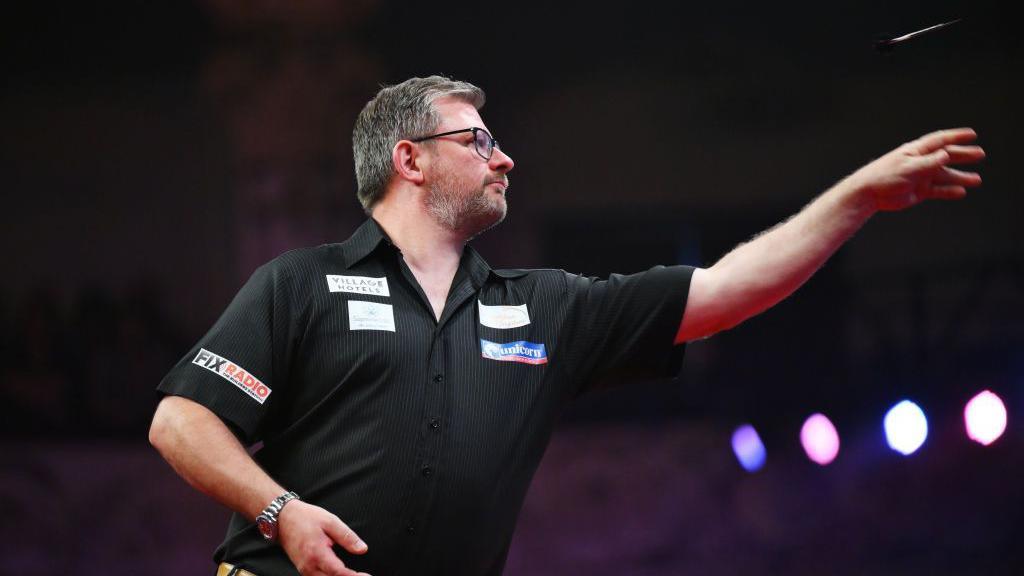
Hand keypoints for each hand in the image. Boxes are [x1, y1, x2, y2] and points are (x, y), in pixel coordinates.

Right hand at [277, 500, 370, 575]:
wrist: (282, 518)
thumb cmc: (306, 517)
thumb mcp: (330, 521)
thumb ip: (347, 537)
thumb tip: (362, 549)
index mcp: (316, 553)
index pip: (338, 572)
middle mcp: (308, 566)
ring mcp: (304, 569)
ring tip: (355, 575)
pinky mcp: (303, 569)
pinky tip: (340, 574)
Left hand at [845, 128, 984, 211]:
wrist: (869, 194)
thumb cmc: (884, 176)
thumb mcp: (909, 167)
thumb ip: (929, 163)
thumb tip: (947, 154)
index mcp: (916, 151)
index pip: (940, 141)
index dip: (956, 137)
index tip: (972, 134)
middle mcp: (920, 162)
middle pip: (946, 156)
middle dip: (963, 155)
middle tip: (980, 154)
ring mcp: (920, 177)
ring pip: (944, 176)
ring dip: (960, 177)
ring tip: (976, 180)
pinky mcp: (918, 191)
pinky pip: (938, 190)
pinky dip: (949, 191)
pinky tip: (961, 192)